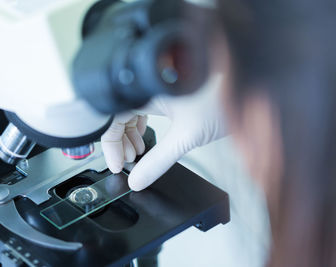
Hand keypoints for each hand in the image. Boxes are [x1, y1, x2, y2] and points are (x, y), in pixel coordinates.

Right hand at [102, 74, 226, 190]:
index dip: (110, 143)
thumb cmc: (224, 96)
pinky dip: (143, 126)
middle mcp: (149, 85)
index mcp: (146, 88)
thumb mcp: (186, 136)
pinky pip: (146, 109)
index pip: (112, 116)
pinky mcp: (169, 93)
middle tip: (128, 162)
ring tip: (137, 153)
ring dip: (131, 134)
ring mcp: (159, 89)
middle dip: (120, 140)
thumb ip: (159, 161)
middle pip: (119, 114)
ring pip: (132, 112)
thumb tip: (138, 179)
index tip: (117, 165)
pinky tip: (148, 139)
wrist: (250, 86)